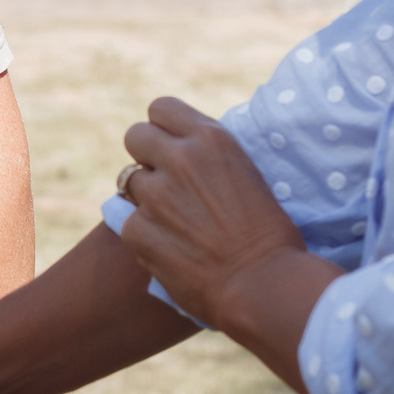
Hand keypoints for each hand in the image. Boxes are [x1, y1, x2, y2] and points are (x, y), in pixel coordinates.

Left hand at [118, 96, 339, 393]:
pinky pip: (123, 218)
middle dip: (146, 156)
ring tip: (171, 220)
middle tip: (164, 182)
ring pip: (127, 180)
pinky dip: (139, 231)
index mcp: (212, 139)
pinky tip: (164, 246)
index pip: (161, 108)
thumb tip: (187, 152)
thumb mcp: (247, 175)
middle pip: (135, 135)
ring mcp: (155, 194)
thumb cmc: (271, 235)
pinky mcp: (137, 229)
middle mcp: (179, 158)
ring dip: (143, 195)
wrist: (264, 285)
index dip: (163, 128)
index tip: (170, 146)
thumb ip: (211, 159)